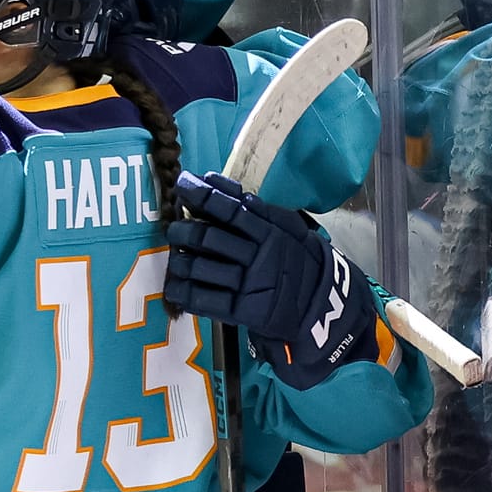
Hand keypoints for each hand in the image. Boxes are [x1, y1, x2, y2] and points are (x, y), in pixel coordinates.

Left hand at [163, 172, 381, 383]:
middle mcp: (256, 257)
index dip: (202, 195)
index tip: (182, 184)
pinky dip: (182, 292)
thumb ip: (252, 205)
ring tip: (175, 258)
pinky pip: (203, 299)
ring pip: (199, 269)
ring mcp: (247, 286)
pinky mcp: (240, 312)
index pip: (230, 210)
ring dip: (178, 261)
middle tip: (174, 229)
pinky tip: (174, 286)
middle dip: (182, 231)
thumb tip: (214, 180)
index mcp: (268, 232)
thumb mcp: (286, 226)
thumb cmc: (296, 258)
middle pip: (208, 240)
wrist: (317, 303)